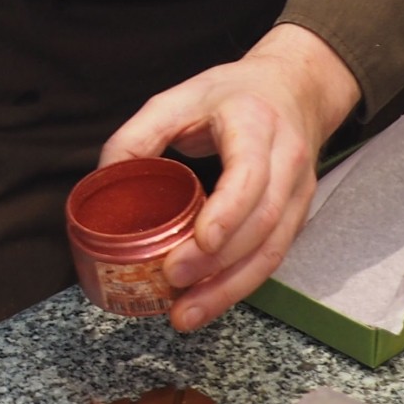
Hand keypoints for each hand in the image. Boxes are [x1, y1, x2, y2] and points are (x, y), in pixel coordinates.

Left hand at [99, 22, 360, 331]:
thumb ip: (139, 135)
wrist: (296, 88)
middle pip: (262, 223)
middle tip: (173, 282)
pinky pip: (272, 257)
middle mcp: (287, 163)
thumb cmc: (232, 94)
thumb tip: (104, 181)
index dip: (228, 212)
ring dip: (230, 288)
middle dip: (218, 262)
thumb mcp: (178, 97)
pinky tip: (208, 302)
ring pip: (272, 251)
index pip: (251, 175)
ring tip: (187, 314)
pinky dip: (239, 284)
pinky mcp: (297, 216)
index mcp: (256, 126)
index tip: (199, 240)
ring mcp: (299, 193)